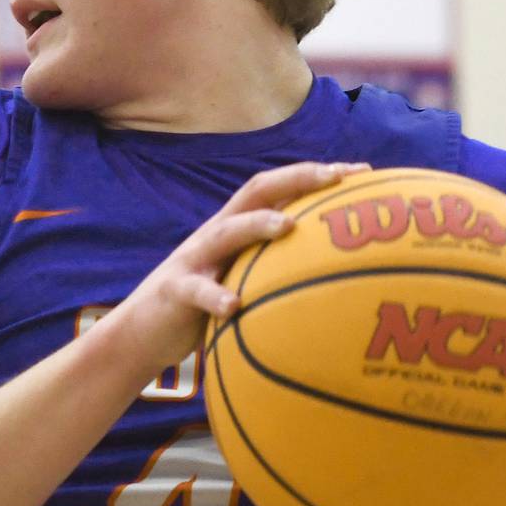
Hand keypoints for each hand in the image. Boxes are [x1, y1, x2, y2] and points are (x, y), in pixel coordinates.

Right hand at [107, 161, 368, 379]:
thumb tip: (341, 284)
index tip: (364, 172)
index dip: (318, 175)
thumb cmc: (204, 311)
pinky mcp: (174, 291)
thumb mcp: (243, 283)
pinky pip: (196, 291)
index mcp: (237, 229)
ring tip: (286, 227)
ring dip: (256, 225)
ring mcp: (193, 259)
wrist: (141, 334)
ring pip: (225, 232)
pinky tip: (234, 305)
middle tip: (335, 177)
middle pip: (255, 191)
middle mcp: (216, 234)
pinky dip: (215, 296)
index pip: (280, 188)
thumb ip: (278, 273)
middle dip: (296, 178)